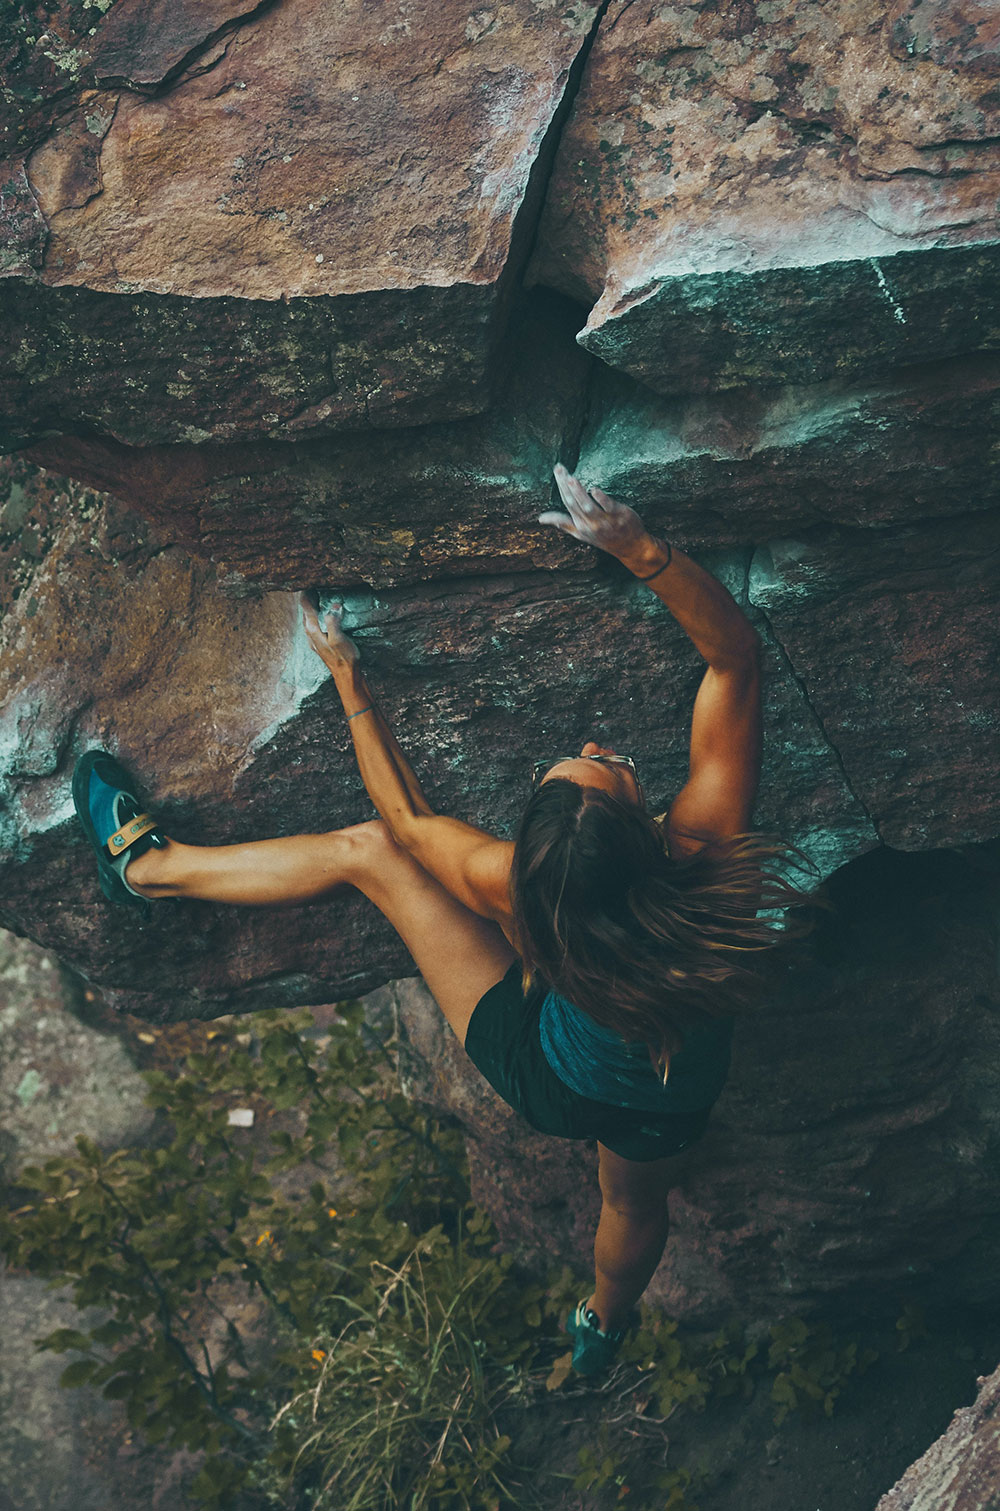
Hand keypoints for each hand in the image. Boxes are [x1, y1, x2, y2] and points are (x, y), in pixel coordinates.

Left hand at [300, 593, 359, 672]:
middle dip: (309, 598)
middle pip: (305, 611)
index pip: (306, 606)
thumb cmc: (344, 657)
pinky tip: (323, 615)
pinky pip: (314, 624)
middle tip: (316, 585)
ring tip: (319, 596)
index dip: (308, 592)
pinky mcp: (319, 643)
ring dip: (312, 607)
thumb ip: (333, 621)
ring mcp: (314, 639)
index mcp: (312, 629)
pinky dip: (317, 616)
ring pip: (309, 618)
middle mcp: (310, 633)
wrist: (346, 675)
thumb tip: (334, 606)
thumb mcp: (339, 638)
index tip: (312, 581)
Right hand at [539, 466, 654, 563]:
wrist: (631, 548)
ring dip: (578, 492)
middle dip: (565, 485)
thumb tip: (541, 518)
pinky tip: (594, 489)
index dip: (561, 487)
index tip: (556, 471)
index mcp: (580, 525)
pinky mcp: (618, 516)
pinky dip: (600, 499)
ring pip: (587, 506)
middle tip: (559, 468)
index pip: (567, 503)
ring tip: (570, 478)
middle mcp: (590, 524)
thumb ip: (563, 523)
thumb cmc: (605, 538)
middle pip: (574, 502)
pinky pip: (608, 507)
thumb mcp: (581, 534)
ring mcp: (604, 521)